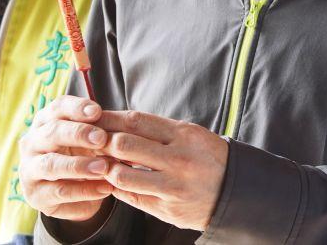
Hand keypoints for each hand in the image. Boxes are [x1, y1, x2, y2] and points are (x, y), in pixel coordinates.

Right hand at [18, 96, 118, 226]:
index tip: (97, 111)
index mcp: (46, 121)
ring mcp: (30, 170)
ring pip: (51, 164)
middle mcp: (32, 143)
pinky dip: (84, 190)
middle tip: (101, 138)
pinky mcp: (36, 196)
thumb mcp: (93, 140)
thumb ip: (105, 130)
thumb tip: (131, 122)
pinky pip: (59, 191)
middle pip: (52, 132)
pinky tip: (105, 188)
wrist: (74, 193)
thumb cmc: (83, 155)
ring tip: (104, 167)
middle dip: (78, 133)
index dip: (76, 107)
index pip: (57, 107)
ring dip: (79, 165)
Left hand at [22, 97, 228, 232]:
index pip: (137, 121)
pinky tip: (113, 181)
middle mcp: (178, 159)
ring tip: (100, 163)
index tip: (94, 118)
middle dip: (102, 141)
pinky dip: (117, 188)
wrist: (236, 191)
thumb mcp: (190, 135)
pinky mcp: (167, 208)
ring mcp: (172, 186)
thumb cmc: (208, 157)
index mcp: (183, 135)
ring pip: (123, 175)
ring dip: (106, 168)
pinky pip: (132, 197)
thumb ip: (158, 131)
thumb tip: (119, 124)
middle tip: (90, 141)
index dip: (110, 118)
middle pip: (125, 145)